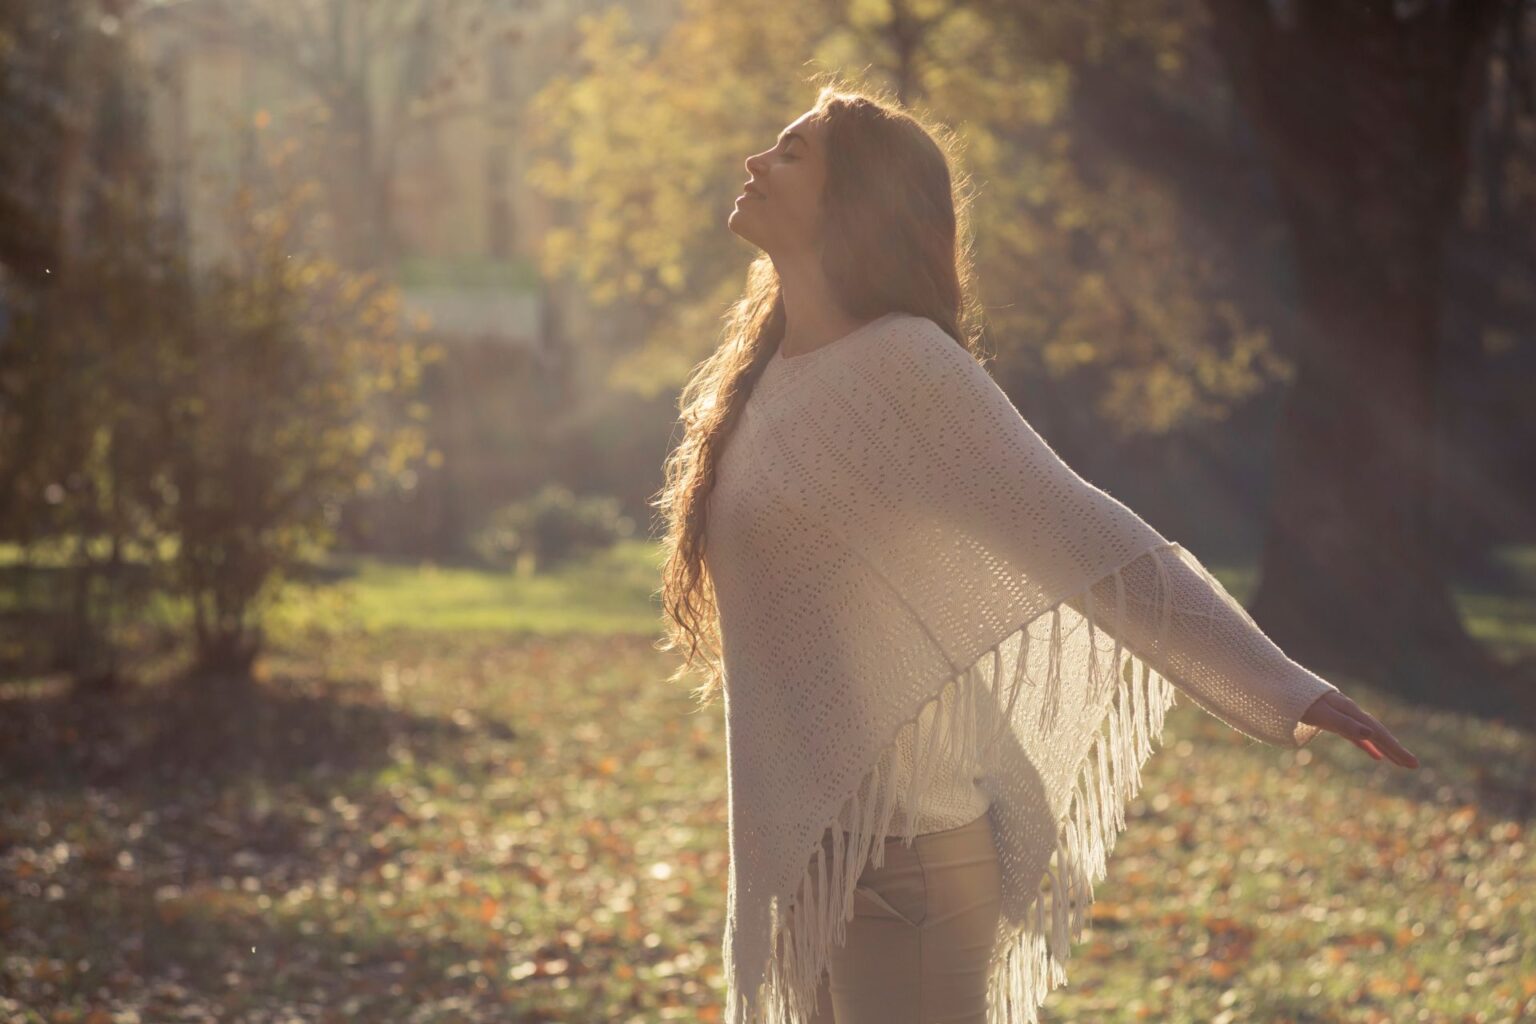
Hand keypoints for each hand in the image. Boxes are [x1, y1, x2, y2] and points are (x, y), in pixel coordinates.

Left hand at [1302, 691, 1418, 767]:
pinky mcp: (1334, 720)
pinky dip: (1368, 745)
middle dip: (1395, 749)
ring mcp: (1343, 716)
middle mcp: (1350, 713)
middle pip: (1378, 733)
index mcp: (1351, 712)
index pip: (1378, 733)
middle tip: (1413, 765)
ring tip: (1399, 762)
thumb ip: (1344, 724)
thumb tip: (1371, 733)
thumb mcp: (1321, 715)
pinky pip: (1357, 735)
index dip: (1396, 749)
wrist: (1280, 685)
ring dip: (1385, 748)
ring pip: (1369, 734)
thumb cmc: (1299, 702)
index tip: (1412, 764)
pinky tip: (1375, 755)